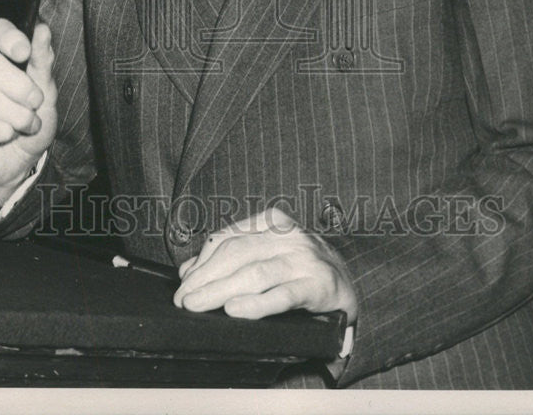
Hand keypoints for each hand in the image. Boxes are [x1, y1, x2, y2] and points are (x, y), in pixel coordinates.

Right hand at [0, 19, 57, 205]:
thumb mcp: (46, 91)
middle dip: (20, 86)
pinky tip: (7, 135)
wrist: (21, 162)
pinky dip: (1, 131)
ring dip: (17, 115)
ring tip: (27, 125)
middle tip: (35, 102)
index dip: (8, 37)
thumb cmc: (31, 120)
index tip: (24, 53)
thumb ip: (42, 61)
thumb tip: (42, 29)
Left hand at [173, 207, 357, 322]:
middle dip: (205, 277)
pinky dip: (257, 303)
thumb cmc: (300, 269)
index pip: (228, 237)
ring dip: (221, 290)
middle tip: (184, 299)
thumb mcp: (268, 255)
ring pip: (255, 272)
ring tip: (198, 305)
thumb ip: (232, 258)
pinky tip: (236, 310)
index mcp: (273, 222)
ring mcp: (304, 259)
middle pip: (237, 253)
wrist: (349, 284)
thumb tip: (188, 271)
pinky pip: (283, 295)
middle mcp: (288, 236)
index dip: (202, 261)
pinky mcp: (317, 286)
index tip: (183, 283)